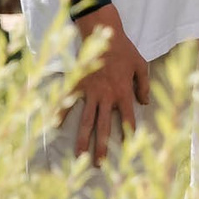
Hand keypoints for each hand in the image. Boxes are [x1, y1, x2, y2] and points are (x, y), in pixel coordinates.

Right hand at [69, 1, 149, 160]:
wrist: (103, 33)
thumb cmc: (125, 50)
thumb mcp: (142, 65)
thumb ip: (144, 85)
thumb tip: (145, 103)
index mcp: (123, 92)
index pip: (128, 119)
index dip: (128, 134)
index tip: (127, 150)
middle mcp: (107, 96)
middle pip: (104, 127)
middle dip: (102, 147)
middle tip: (99, 165)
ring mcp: (90, 92)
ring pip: (86, 121)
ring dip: (82, 140)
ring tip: (79, 157)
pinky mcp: (78, 86)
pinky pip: (67, 104)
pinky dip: (60, 116)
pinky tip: (53, 129)